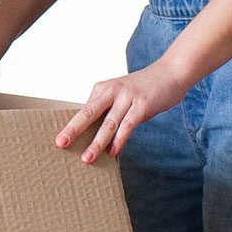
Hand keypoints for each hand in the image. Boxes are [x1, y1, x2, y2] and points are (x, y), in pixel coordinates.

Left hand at [55, 59, 189, 162]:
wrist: (170, 73)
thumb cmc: (144, 89)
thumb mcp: (121, 96)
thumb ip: (108, 111)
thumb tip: (96, 136)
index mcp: (102, 89)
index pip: (83, 111)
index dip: (71, 126)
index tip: (60, 141)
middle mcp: (111, 91)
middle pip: (88, 113)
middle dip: (73, 129)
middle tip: (60, 143)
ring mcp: (127, 98)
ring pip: (108, 124)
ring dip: (96, 143)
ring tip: (87, 158)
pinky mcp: (142, 105)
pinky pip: (127, 126)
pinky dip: (119, 141)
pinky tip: (113, 153)